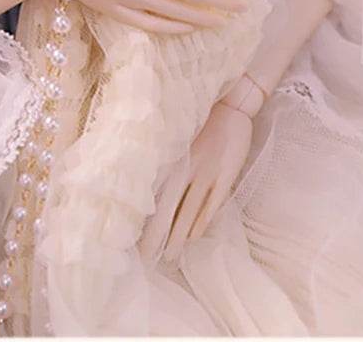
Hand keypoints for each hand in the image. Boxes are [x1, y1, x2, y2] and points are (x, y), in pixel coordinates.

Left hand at [157, 99, 253, 259]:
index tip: (131, 236)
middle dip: (157, 234)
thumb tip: (147, 179)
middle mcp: (186, 168)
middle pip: (167, 207)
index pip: (153, 193)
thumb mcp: (178, 135)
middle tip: (147, 258)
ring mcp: (207, 173)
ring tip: (170, 255)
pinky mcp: (225, 176)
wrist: (231, 105)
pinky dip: (202, 221)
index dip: (143, 216)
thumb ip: (166, 156)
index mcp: (172, 157)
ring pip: (189, 211)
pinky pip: (212, 203)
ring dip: (178, 235)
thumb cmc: (202, 118)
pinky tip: (194, 237)